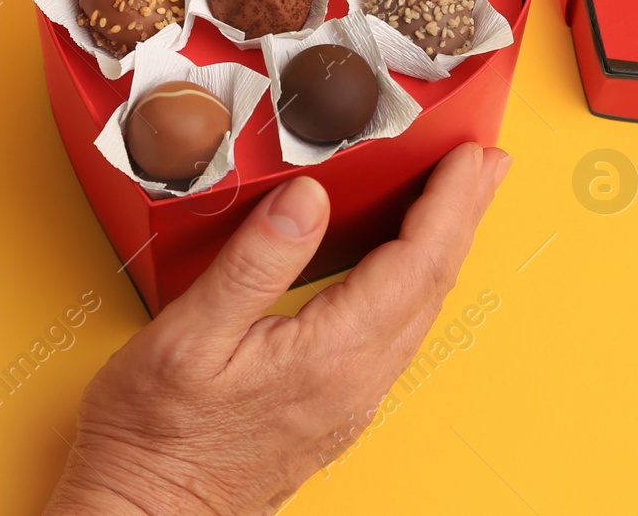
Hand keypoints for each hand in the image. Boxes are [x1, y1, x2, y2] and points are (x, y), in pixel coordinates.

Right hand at [43, 142, 511, 515]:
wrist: (147, 512)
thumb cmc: (155, 434)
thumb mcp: (188, 336)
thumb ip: (255, 262)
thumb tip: (308, 198)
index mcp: (330, 354)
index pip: (414, 263)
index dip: (447, 203)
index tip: (470, 157)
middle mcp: (356, 380)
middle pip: (433, 282)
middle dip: (465, 214)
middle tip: (489, 164)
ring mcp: (352, 397)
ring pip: (421, 309)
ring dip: (446, 247)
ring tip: (462, 202)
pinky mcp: (338, 406)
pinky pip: (398, 331)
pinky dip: (417, 282)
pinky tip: (408, 265)